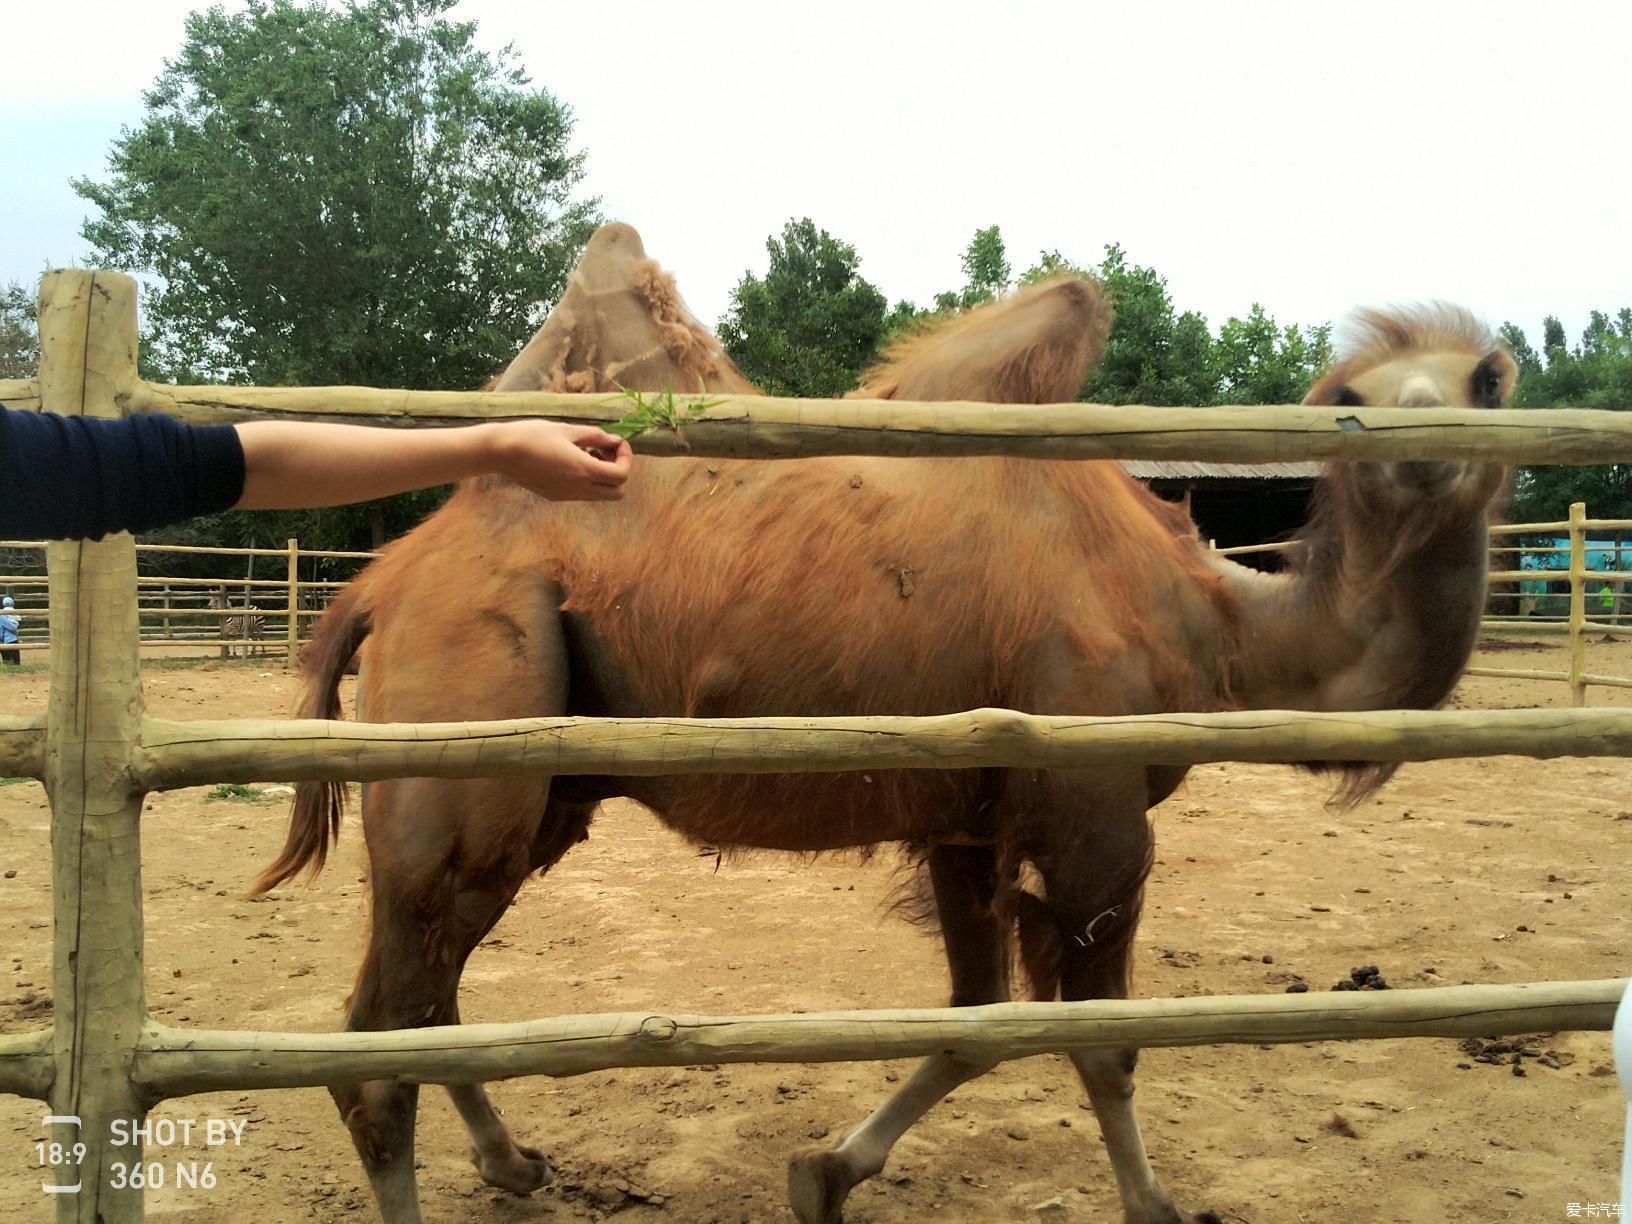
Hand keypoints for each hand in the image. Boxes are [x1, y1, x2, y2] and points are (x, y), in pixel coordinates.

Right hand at [484, 420, 633, 501]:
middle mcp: (578, 488)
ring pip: (600, 495)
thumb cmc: (533, 435)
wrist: (501, 452)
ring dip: (603, 477)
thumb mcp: (568, 430)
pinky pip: (583, 494)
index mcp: (583, 470)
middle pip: (617, 492)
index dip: (626, 458)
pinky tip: (572, 462)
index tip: (617, 443)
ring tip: (587, 454)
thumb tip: (615, 440)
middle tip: (606, 453)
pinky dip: (587, 481)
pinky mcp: (556, 497)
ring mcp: (567, 496)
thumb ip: (596, 436)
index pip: (622, 475)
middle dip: (618, 472)